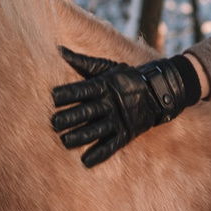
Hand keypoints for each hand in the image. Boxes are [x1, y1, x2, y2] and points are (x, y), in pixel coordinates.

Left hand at [50, 48, 202, 166]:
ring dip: (80, 137)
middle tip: (53, 123)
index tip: (52, 98)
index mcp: (104, 85)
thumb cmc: (125, 77)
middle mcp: (110, 102)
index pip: (82, 90)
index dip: (67, 94)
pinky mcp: (127, 133)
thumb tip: (59, 49)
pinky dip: (100, 154)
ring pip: (96, 130)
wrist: (157, 91)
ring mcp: (119, 119)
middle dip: (69, 117)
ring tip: (65, 142)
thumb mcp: (106, 67)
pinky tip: (86, 161)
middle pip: (86, 111)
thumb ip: (81, 62)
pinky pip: (112, 145)